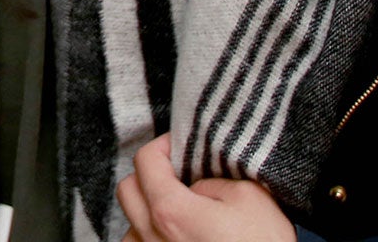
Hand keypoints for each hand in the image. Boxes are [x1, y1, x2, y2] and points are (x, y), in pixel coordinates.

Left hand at [117, 133, 293, 241]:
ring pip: (130, 224)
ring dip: (146, 210)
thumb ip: (211, 181)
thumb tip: (194, 186)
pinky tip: (175, 236)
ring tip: (177, 209)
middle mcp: (153, 238)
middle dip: (148, 173)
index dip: (164, 145)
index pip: (145, 161)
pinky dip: (151, 237)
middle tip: (175, 172)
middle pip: (127, 190)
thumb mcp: (249, 197)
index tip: (179, 145)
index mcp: (171, 212)